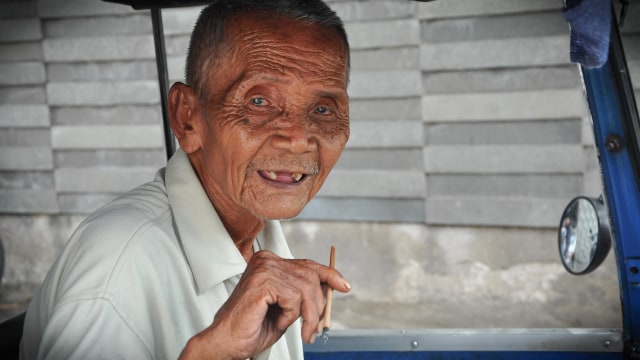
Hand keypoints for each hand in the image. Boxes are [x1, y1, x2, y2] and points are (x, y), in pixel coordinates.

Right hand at [179, 250, 350, 359]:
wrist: (228, 342)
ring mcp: (263, 269)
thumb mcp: (287, 308)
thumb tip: (333, 286)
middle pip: (311, 276)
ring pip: (305, 289)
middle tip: (314, 328)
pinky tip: (278, 321)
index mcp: (269, 262)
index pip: (307, 264)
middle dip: (318, 305)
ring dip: (307, 315)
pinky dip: (291, 315)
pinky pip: (294, 298)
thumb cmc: (253, 328)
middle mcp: (266, 260)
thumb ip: (305, 294)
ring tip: (299, 330)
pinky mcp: (263, 282)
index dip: (329, 275)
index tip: (344, 286)